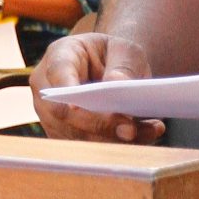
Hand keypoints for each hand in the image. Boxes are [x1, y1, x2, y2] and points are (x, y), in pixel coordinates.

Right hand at [30, 31, 162, 143]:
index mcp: (59, 57)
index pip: (57, 73)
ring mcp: (53, 119)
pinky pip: (89, 148)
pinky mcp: (68, 138)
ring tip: (149, 132)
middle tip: (130, 130)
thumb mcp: (125, 50)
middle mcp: (48, 91)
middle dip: (98, 124)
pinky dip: (118, 146)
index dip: (65, 90)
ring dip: (113, 140)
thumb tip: (117, 83)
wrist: (110, 70)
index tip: (76, 105)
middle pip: (64, 114)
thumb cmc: (114, 55)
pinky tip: (145, 136)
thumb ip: (123, 65)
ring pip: (77, 136)